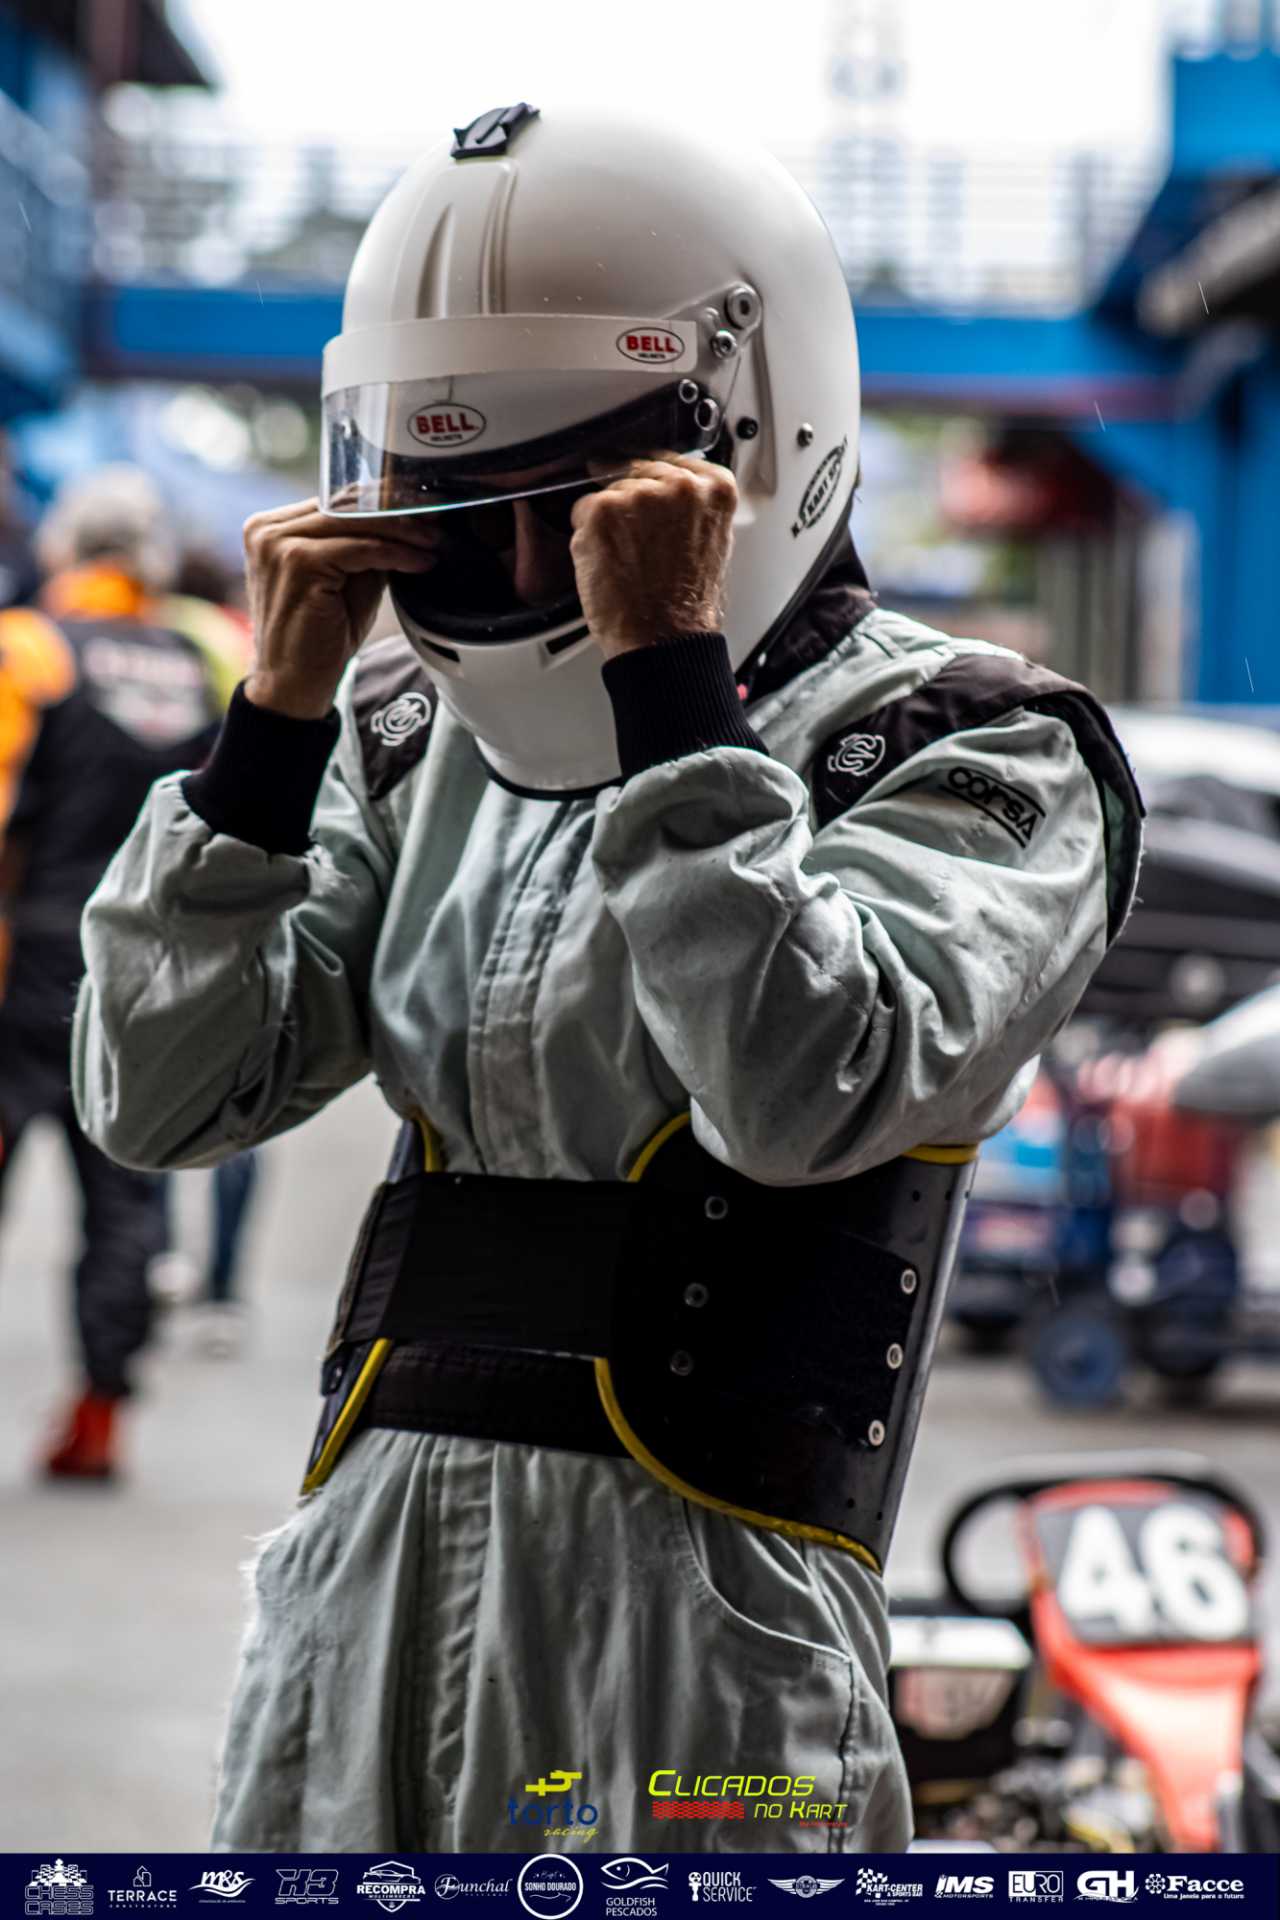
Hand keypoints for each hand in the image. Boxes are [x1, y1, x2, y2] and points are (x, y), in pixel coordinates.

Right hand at [241, 499, 439, 718]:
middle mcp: (267, 530)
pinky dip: (396, 553)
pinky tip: (420, 561)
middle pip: (344, 503)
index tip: (422, 507)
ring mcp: (277, 544)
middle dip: (397, 510)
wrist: (293, 685)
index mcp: (271, 528)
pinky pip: (360, 548)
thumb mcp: (347, 579)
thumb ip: (365, 546)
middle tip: (437, 518)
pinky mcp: (297, 563)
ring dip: (403, 530)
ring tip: (435, 540)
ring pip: (354, 521)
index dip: (382, 501)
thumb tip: (411, 519)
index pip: (334, 499)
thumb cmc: (318, 638)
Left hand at [569, 454, 736, 659]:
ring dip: (609, 522)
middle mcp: (680, 484)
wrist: (665, 642)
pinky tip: (609, 564)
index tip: (649, 497)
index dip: (654, 483)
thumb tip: (666, 491)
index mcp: (716, 488)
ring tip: (628, 561)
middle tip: (638, 546)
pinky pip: (582, 510)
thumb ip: (692, 508)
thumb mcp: (711, 543)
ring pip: (609, 491)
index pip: (673, 462)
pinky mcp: (602, 511)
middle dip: (631, 504)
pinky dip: (587, 537)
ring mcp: (639, 495)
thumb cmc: (687, 608)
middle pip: (638, 472)